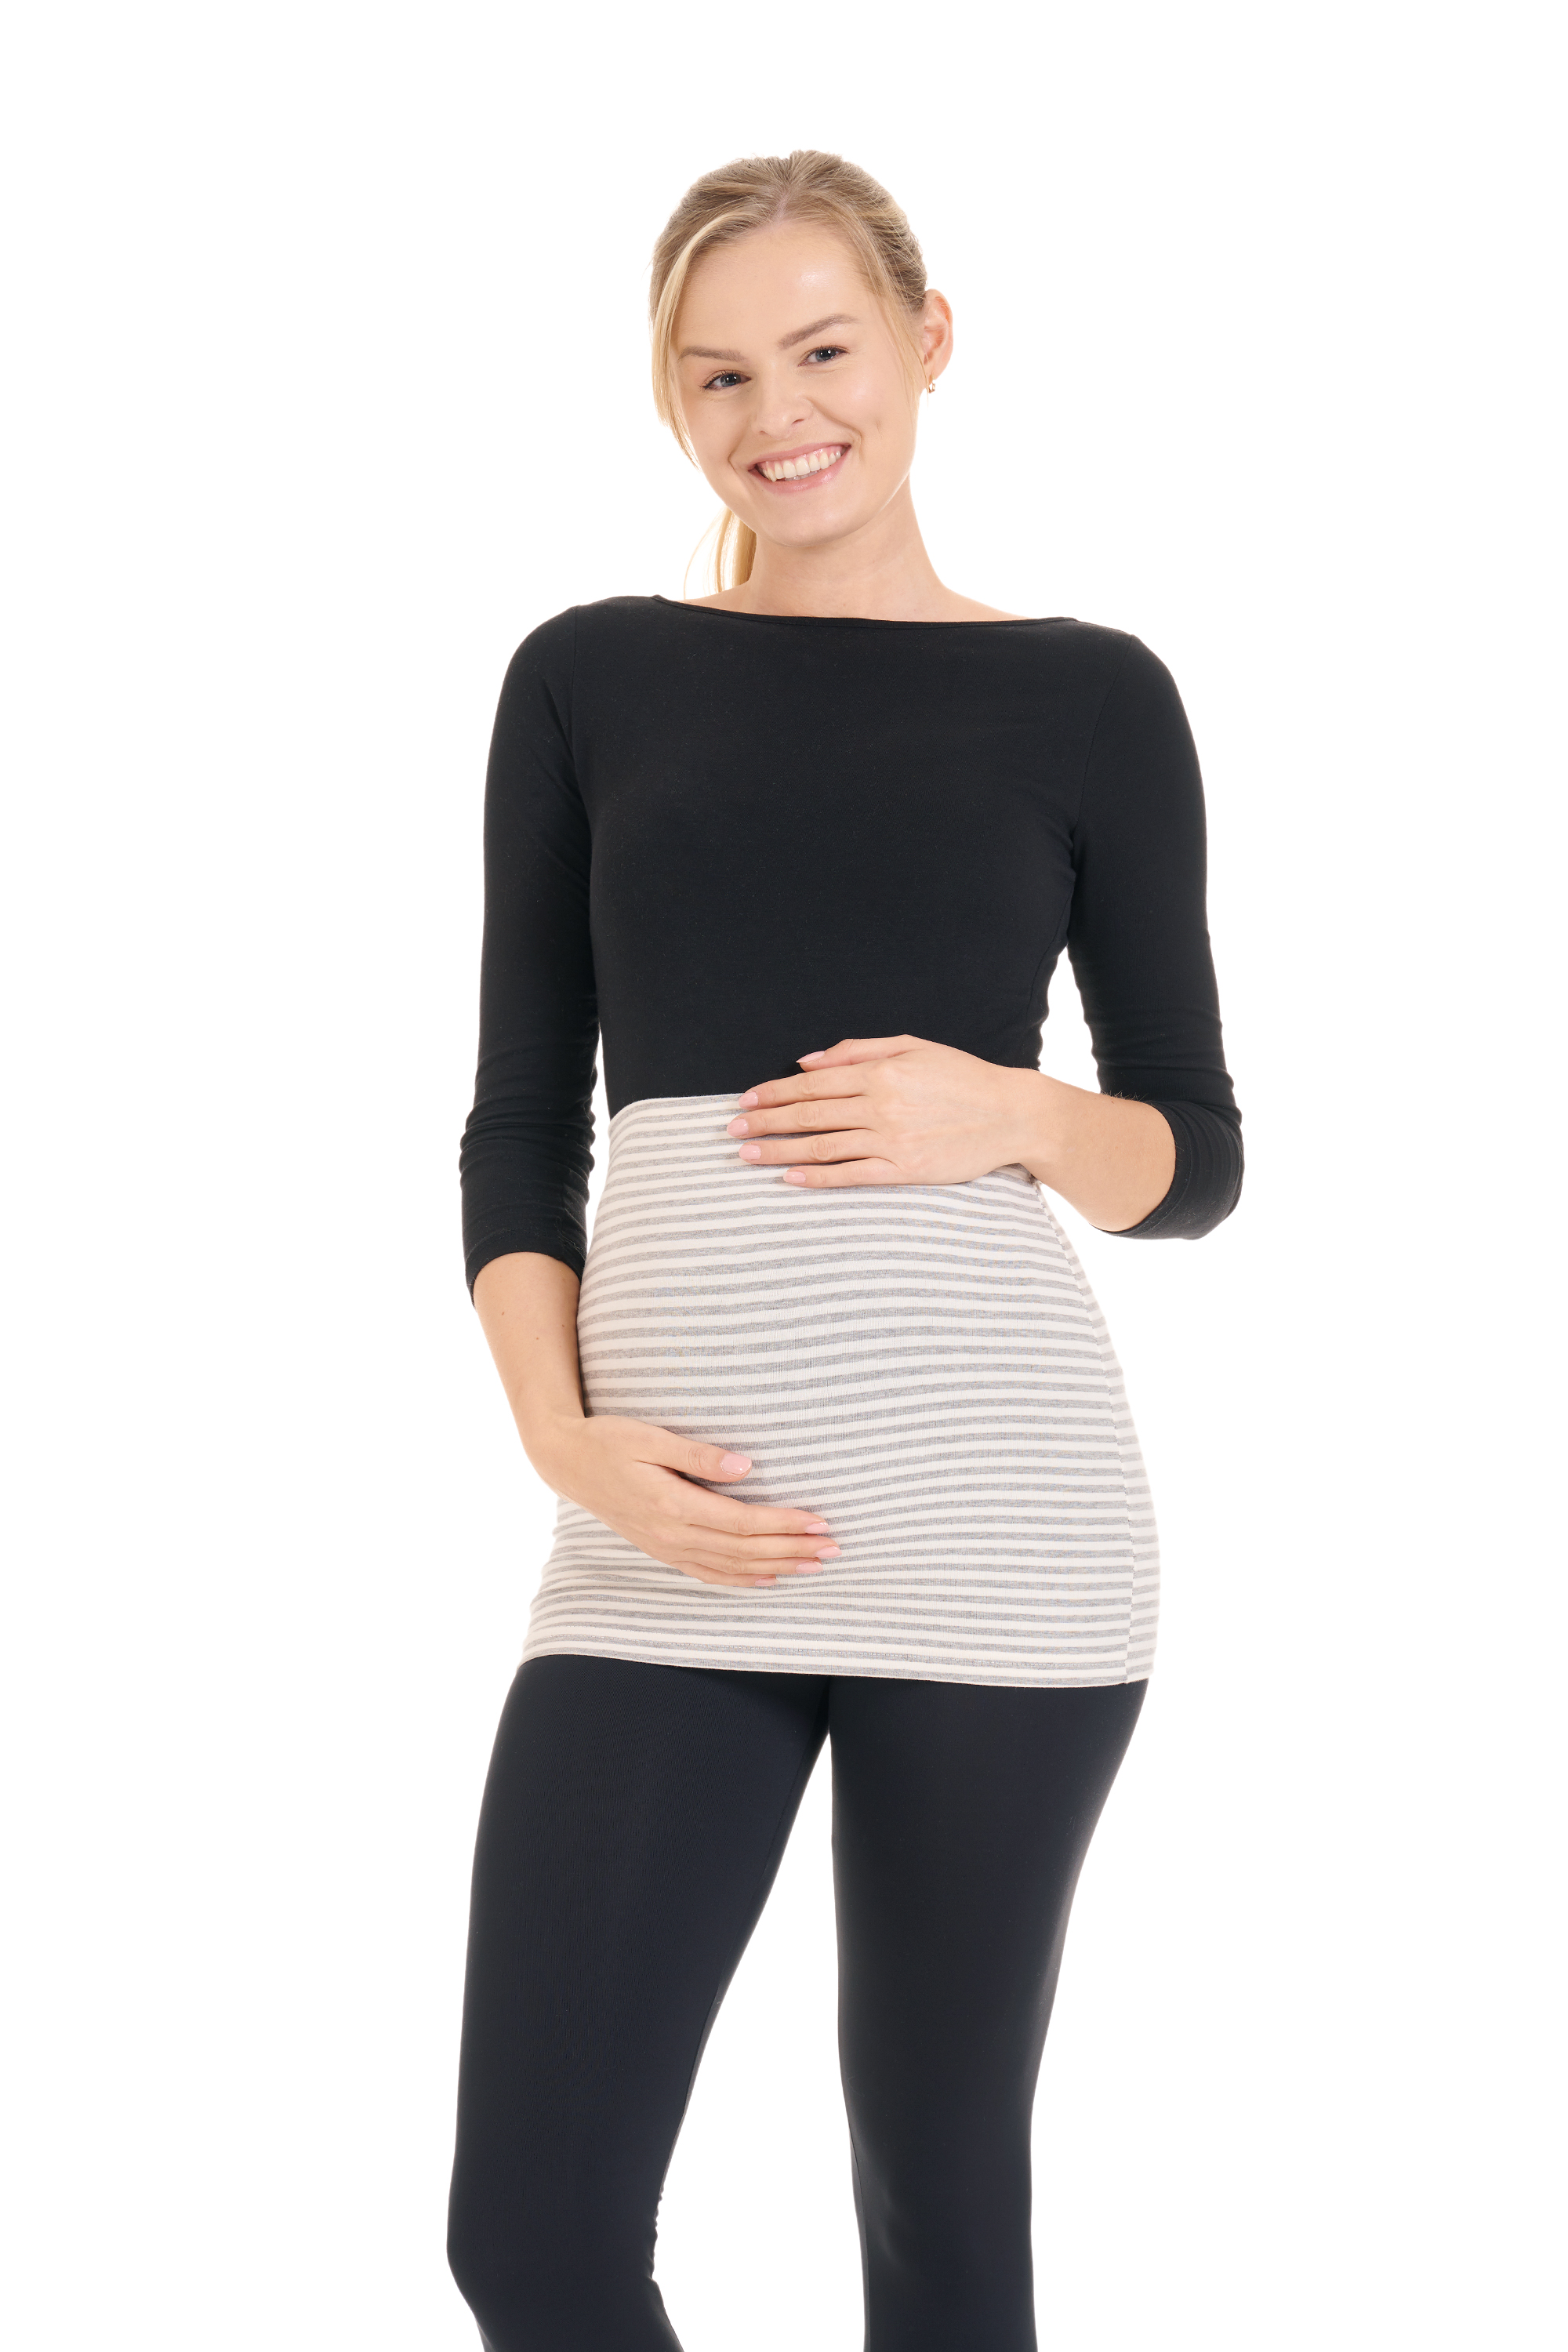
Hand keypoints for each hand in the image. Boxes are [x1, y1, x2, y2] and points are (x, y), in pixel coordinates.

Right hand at [527, 1413, 839, 1590]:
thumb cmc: (609, 1441)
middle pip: (744, 1550)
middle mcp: (672, 1533)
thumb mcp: (650, 1437)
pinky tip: (767, 1579)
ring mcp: (666, 1546)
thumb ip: (698, 1454)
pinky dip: (740, 1579)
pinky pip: (708, 1573)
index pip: (742, 1522)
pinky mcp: (662, 1548)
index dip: (784, 1524)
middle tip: (833, 1548)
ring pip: (731, 1566)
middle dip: (792, 1550)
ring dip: (776, 1567)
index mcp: (672, 1505)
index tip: (819, 1521)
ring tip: (814, 1565)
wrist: (567, 1463)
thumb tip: (747, 1467)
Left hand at [726, 1034, 1039, 1187]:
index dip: (774, 1092)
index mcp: (881, 1071)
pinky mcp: (906, 1169)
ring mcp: (893, 1139)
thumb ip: (858, 1050)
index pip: (813, 1082)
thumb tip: (806, 1061)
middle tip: (731, 1129)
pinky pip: (852, 1175)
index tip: (745, 1100)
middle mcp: (881, 1104)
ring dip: (780, 1151)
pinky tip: (790, 1179)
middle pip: (810, 1114)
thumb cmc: (962, 1077)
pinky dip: (818, 1177)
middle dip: (765, 1122)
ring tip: (747, 1155)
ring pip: (823, 1146)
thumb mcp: (913, 1046)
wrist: (1011, 1114)